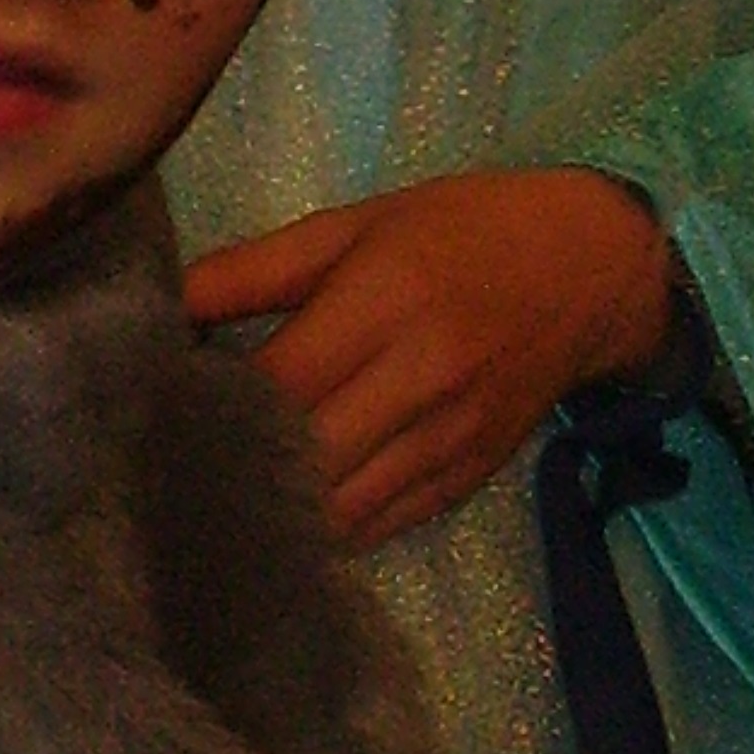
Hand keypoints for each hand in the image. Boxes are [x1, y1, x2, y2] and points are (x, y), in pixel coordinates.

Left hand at [184, 169, 673, 548]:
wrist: (590, 269)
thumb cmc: (457, 230)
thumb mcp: (355, 224)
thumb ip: (257, 267)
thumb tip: (167, 304)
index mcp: (386, 301)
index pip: (281, 379)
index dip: (214, 400)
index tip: (163, 402)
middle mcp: (422, 379)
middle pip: (305, 452)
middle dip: (235, 461)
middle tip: (175, 460)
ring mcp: (451, 439)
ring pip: (341, 508)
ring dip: (277, 509)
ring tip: (217, 496)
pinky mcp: (469, 479)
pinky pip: (382, 526)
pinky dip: (330, 529)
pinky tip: (284, 516)